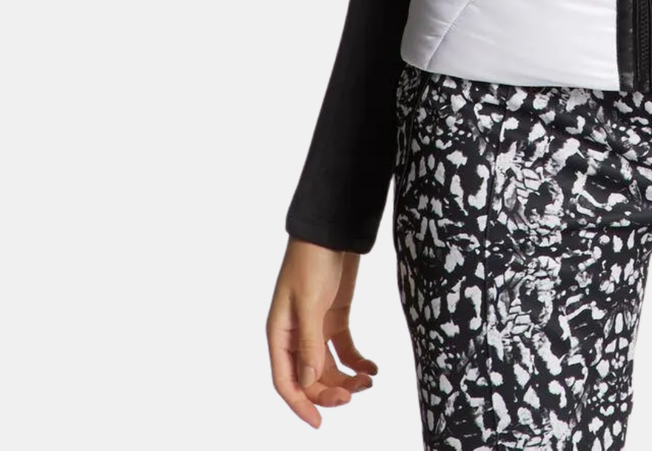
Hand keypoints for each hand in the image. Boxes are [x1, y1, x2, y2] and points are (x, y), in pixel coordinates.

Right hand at [267, 238, 377, 426]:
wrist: (333, 228)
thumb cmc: (312, 260)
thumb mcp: (310, 303)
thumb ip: (309, 343)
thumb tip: (309, 381)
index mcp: (280, 333)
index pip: (285, 380)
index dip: (300, 404)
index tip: (319, 423)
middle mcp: (296, 334)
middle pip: (309, 377)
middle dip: (329, 391)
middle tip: (353, 395)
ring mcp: (316, 326)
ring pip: (328, 366)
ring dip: (346, 379)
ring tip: (367, 382)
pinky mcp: (335, 316)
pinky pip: (344, 348)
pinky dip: (357, 361)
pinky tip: (371, 368)